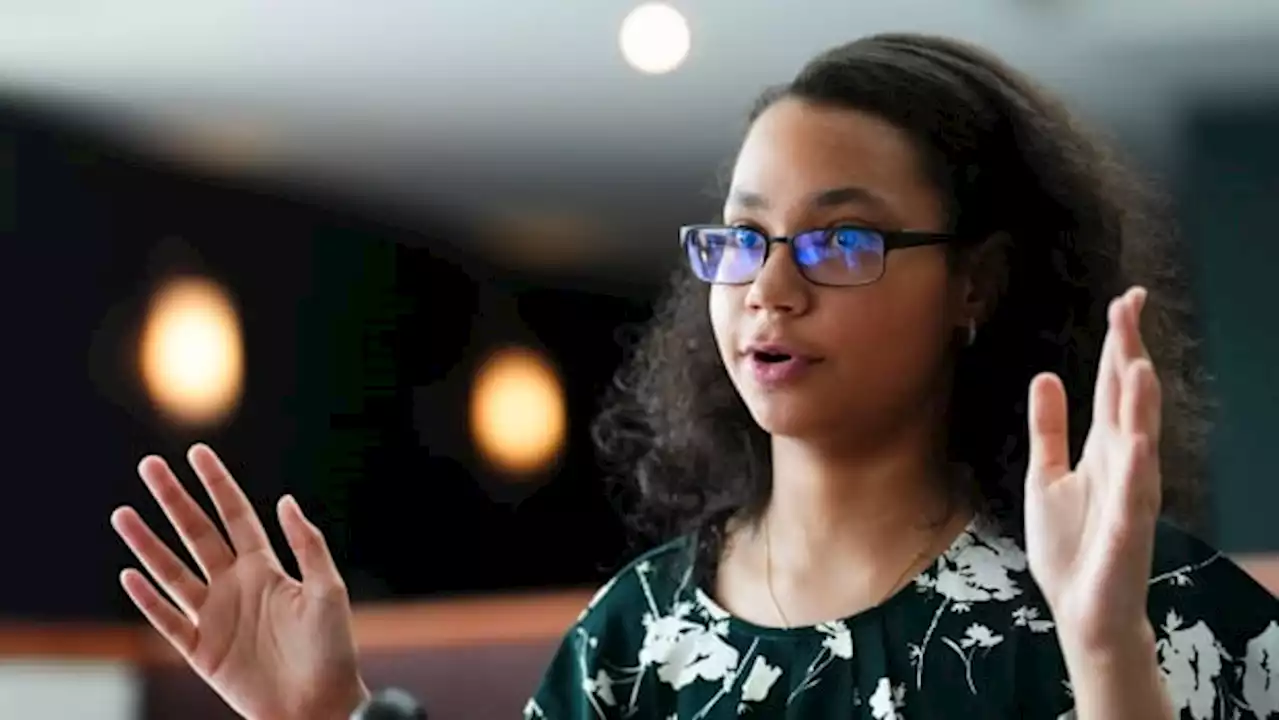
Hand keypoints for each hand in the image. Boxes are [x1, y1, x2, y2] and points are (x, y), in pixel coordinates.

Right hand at [112, 444, 367, 719]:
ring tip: (123, 514)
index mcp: (266, 568)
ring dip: (148, 544)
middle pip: (196, 534)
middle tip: (149, 467)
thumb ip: (308, 546)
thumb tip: (287, 500)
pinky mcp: (201, 651)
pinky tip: (130, 574)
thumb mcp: (327, 590)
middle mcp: (235, 586)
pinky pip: (167, 620)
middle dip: (173, 500)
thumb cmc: (332, 649)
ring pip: (172, 572)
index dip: (217, 484)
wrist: (319, 706)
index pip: (235, 516)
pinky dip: (148, 599)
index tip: (196, 452)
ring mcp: (215, 617)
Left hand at [1024, 287, 1161, 653]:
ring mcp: (1130, 493)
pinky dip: (1136, 466)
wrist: (1081, 607)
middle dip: (1130, 353)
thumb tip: (1047, 376)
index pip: (1114, 385)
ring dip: (1140, 403)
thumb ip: (1049, 428)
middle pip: (1129, 398)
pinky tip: (1137, 440)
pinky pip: (1133, 494)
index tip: (1125, 301)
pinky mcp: (1127, 528)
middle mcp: (1124, 461)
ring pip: (1139, 438)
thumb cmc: (1070, 543)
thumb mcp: (1045, 474)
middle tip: (1131, 306)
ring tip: (1137, 362)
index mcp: (1104, 446)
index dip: (1119, 343)